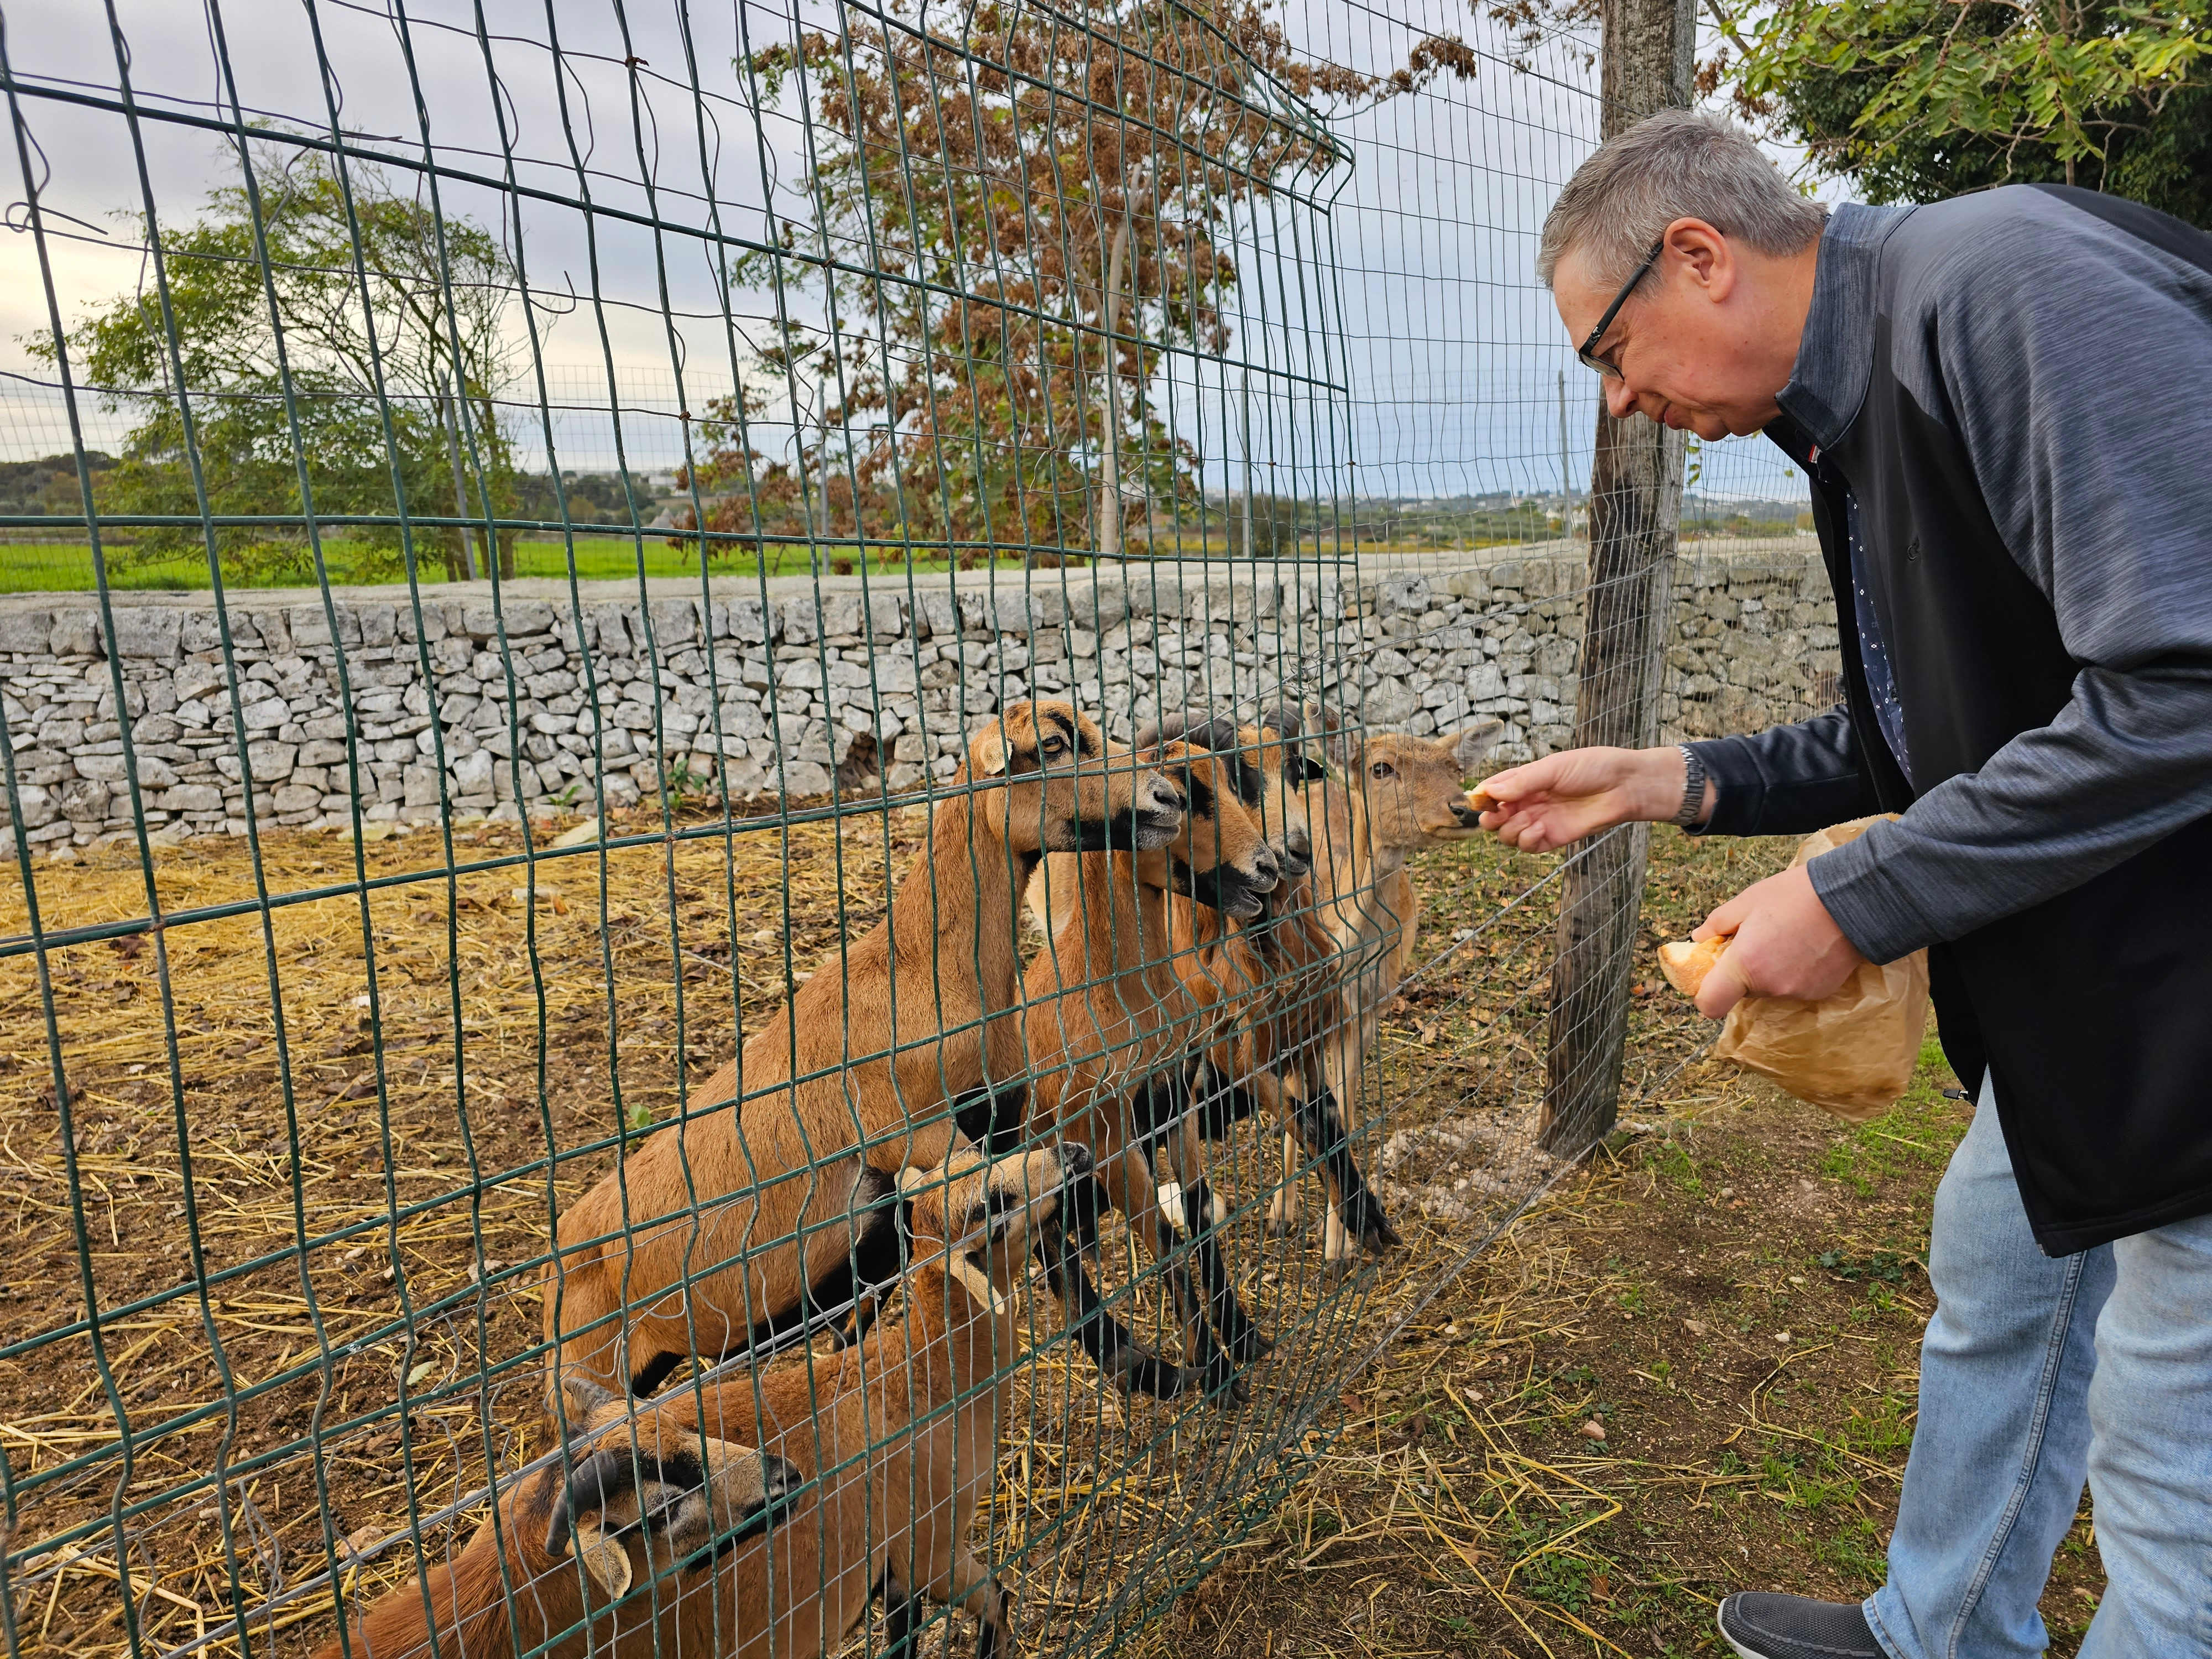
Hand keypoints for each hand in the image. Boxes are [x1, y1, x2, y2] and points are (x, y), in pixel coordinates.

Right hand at [1475, 745, 1697, 852]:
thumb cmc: (1592, 768)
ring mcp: (1539, 821)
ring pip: (1507, 835)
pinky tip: (1538, 829)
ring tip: (1527, 821)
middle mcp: (1529, 802)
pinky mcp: (1552, 838)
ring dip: (1509, 831)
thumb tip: (1491, 792)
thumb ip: (1522, 781)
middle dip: (1490, 819)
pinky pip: (1527, 847)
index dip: (1483, 797)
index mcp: (1525, 781)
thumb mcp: (1553, 768)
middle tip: (1497, 815)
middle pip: (1495, 818)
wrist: (1624, 786)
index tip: (1481, 799)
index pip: (1493, 791)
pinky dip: (1526, 840)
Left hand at [1690, 862, 1865, 1017]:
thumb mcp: (1749, 900)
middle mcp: (1770, 986)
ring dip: (1769, 970)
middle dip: (1742, 970)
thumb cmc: (1797, 895)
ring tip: (1785, 937)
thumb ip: (1718, 923)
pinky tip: (1805, 946)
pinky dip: (1793, 972)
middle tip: (1754, 940)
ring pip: (1769, 988)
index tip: (1710, 974)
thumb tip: (1698, 938)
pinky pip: (1794, 987)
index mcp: (1745, 965)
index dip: (1705, 993)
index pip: (1710, 1004)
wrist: (1854, 899)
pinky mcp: (1820, 992)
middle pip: (1742, 991)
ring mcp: (1797, 992)